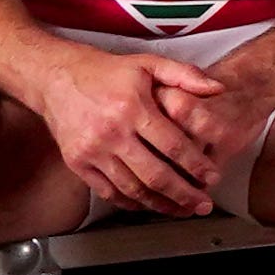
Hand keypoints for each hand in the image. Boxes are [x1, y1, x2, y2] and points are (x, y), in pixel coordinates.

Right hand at [34, 45, 230, 215]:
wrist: (55, 78)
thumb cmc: (107, 72)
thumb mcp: (148, 64)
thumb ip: (185, 75)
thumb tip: (218, 88)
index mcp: (132, 108)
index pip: (173, 145)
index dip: (196, 165)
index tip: (213, 176)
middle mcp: (112, 133)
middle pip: (154, 174)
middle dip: (184, 194)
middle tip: (203, 205)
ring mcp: (92, 151)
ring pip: (132, 188)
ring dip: (159, 204)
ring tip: (181, 210)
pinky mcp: (77, 163)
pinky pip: (107, 191)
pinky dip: (129, 202)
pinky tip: (147, 205)